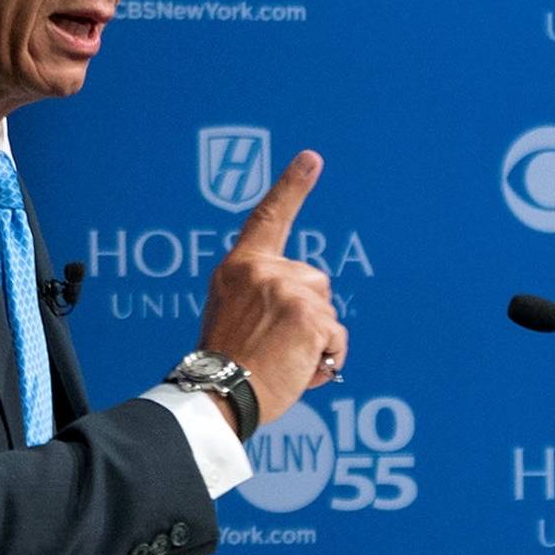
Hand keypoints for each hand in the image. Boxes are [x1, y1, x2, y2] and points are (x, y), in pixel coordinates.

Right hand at [198, 150, 347, 429]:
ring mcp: (286, 288)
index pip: (267, 220)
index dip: (292, 187)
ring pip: (327, 313)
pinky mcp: (308, 314)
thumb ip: (263, 297)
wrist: (218, 396)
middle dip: (309, 315)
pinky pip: (336, 337)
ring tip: (283, 364)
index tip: (313, 159)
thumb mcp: (233, 319)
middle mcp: (261, 270)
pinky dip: (327, 360)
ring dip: (317, 341)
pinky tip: (300, 371)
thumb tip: (308, 307)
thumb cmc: (226, 371)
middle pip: (314, 282)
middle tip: (276, 349)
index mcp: (237, 268)